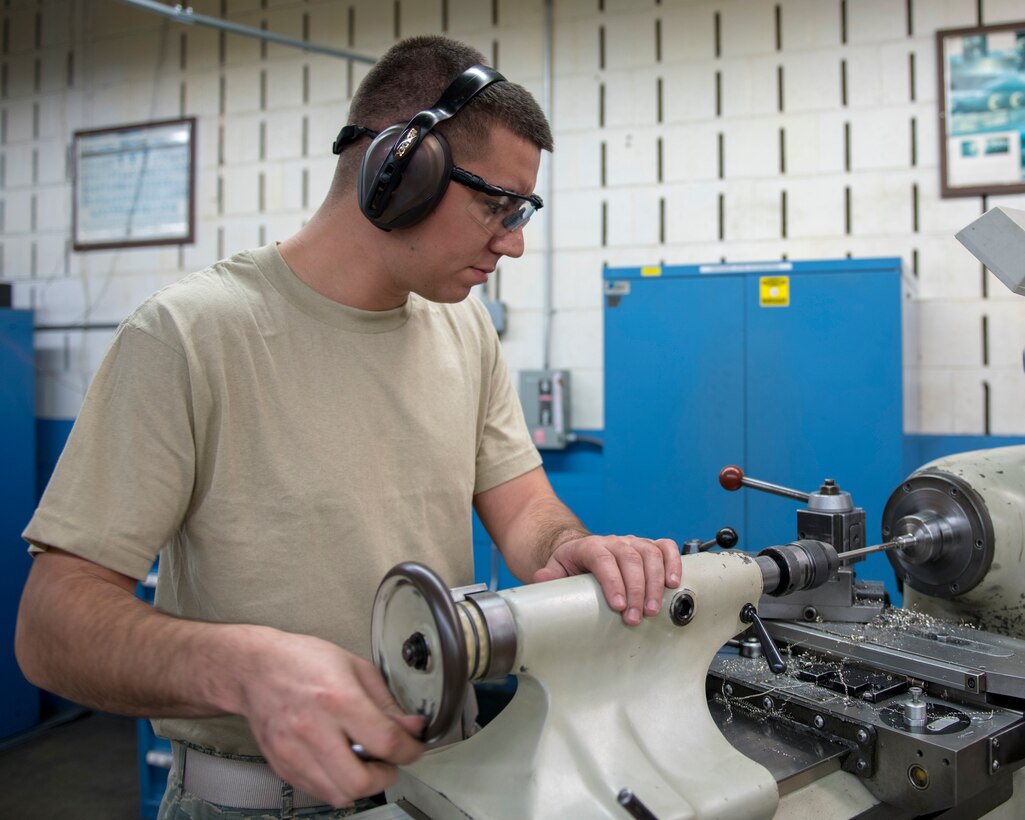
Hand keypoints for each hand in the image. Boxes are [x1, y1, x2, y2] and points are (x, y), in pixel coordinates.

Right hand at [237, 629, 424, 807]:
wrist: (256, 669)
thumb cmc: (303, 661)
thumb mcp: (356, 667)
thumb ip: (386, 702)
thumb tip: (412, 726)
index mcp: (338, 699)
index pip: (385, 742)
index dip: (409, 750)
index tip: (412, 748)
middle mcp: (314, 729)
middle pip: (360, 781)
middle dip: (386, 776)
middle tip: (389, 762)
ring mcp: (294, 752)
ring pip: (339, 795)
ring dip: (361, 785)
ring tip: (364, 762)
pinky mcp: (282, 766)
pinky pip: (318, 792)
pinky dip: (337, 785)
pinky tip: (340, 763)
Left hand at [533, 534, 680, 625]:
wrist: (581, 551)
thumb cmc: (571, 564)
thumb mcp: (555, 569)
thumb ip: (549, 576)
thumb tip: (541, 579)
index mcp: (589, 546)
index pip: (603, 560)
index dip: (613, 582)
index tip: (619, 606)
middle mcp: (614, 541)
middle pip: (630, 559)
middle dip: (636, 590)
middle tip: (636, 617)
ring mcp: (633, 542)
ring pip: (650, 553)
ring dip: (655, 582)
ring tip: (653, 609)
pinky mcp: (649, 546)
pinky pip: (665, 547)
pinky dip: (673, 563)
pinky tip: (673, 583)